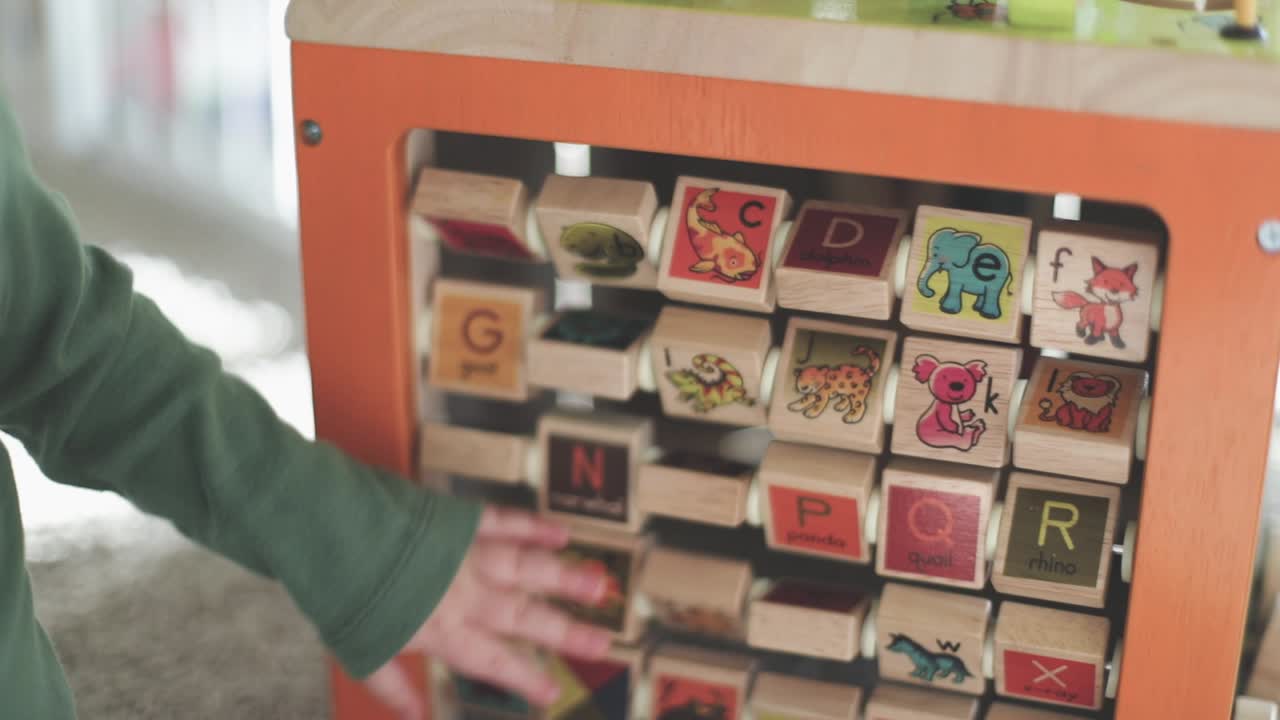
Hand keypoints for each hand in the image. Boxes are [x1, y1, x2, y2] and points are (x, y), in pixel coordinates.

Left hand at [362, 507, 612, 718]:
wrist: (331, 534)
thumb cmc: (342, 595)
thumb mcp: (360, 651)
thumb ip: (392, 686)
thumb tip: (414, 717)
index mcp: (443, 631)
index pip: (493, 661)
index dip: (524, 679)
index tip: (552, 694)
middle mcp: (465, 596)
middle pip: (524, 617)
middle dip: (566, 633)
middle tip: (603, 642)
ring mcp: (466, 555)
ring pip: (525, 569)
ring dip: (563, 578)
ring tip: (599, 585)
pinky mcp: (459, 520)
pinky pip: (503, 522)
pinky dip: (532, 525)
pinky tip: (560, 532)